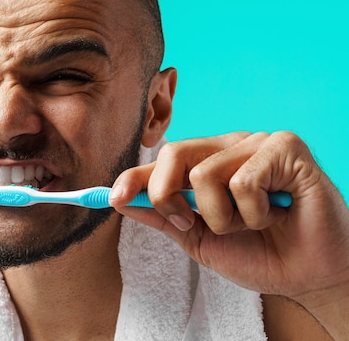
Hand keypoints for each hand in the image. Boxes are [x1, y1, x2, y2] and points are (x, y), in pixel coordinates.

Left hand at [109, 132, 348, 337]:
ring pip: (205, 174)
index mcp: (210, 161)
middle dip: (170, 198)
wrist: (308, 275)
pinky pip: (243, 181)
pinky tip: (277, 214)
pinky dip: (254, 213)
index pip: (163, 160)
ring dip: (224, 218)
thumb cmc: (259, 253)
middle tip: (192, 224)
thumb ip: (163, 217)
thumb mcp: (199, 238)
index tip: (111, 199)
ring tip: (252, 223)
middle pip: (175, 153)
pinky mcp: (286, 148)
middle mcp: (230, 146)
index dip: (134, 177)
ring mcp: (258, 143)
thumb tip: (122, 202)